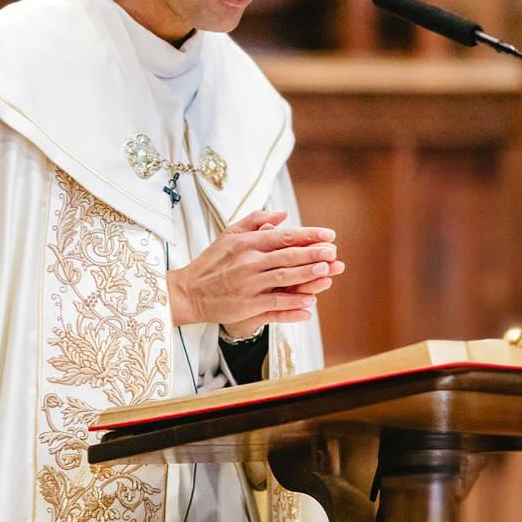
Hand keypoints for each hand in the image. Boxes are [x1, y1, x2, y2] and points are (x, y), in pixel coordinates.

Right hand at [166, 210, 345, 336]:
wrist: (188, 292)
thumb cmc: (212, 262)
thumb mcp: (229, 234)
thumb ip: (256, 221)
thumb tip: (282, 215)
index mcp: (247, 243)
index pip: (283, 236)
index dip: (308, 235)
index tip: (328, 235)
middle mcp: (248, 262)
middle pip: (287, 256)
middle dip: (313, 253)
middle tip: (333, 252)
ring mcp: (248, 285)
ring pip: (284, 279)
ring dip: (307, 276)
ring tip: (327, 272)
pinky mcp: (246, 306)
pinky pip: (275, 304)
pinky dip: (293, 304)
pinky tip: (310, 303)